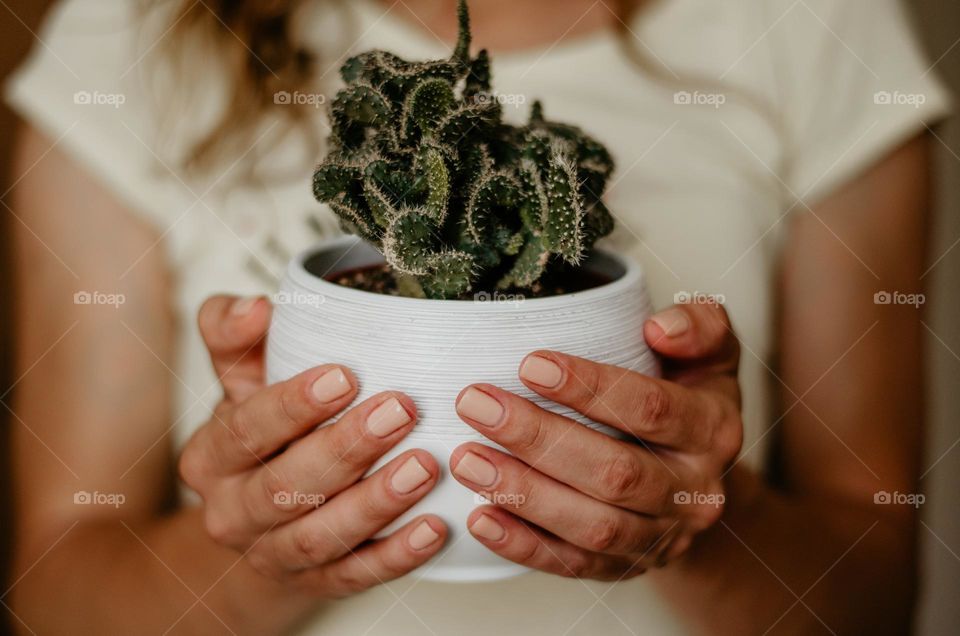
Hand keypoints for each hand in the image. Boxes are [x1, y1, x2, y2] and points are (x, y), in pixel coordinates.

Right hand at [179, 295, 445, 597]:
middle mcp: (232, 513)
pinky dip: (395, 557)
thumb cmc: (264, 432)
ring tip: (424, 467)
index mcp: (211, 457)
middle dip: (345, 450)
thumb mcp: (242, 378)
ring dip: (374, 503)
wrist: (260, 517)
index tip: (346, 375)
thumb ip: (235, 334)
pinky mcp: (314, 584)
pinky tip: (434, 528)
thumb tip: (254, 307)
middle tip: (400, 411)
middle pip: (284, 487)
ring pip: (319, 538)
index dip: (293, 405)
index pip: (246, 429)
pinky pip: (354, 576)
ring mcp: (272, 555)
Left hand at [449, 301, 741, 579]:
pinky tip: (480, 517)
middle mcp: (694, 492)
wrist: (700, 483)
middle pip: (614, 473)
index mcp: (713, 430)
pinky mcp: (626, 568)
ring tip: (467, 459)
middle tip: (476, 405)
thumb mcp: (711, 353)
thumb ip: (700, 326)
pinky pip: (574, 565)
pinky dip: (524, 545)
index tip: (529, 365)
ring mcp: (662, 537)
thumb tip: (660, 327)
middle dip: (538, 438)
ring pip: (593, 527)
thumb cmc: (689, 399)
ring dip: (524, 494)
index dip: (590, 388)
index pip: (650, 410)